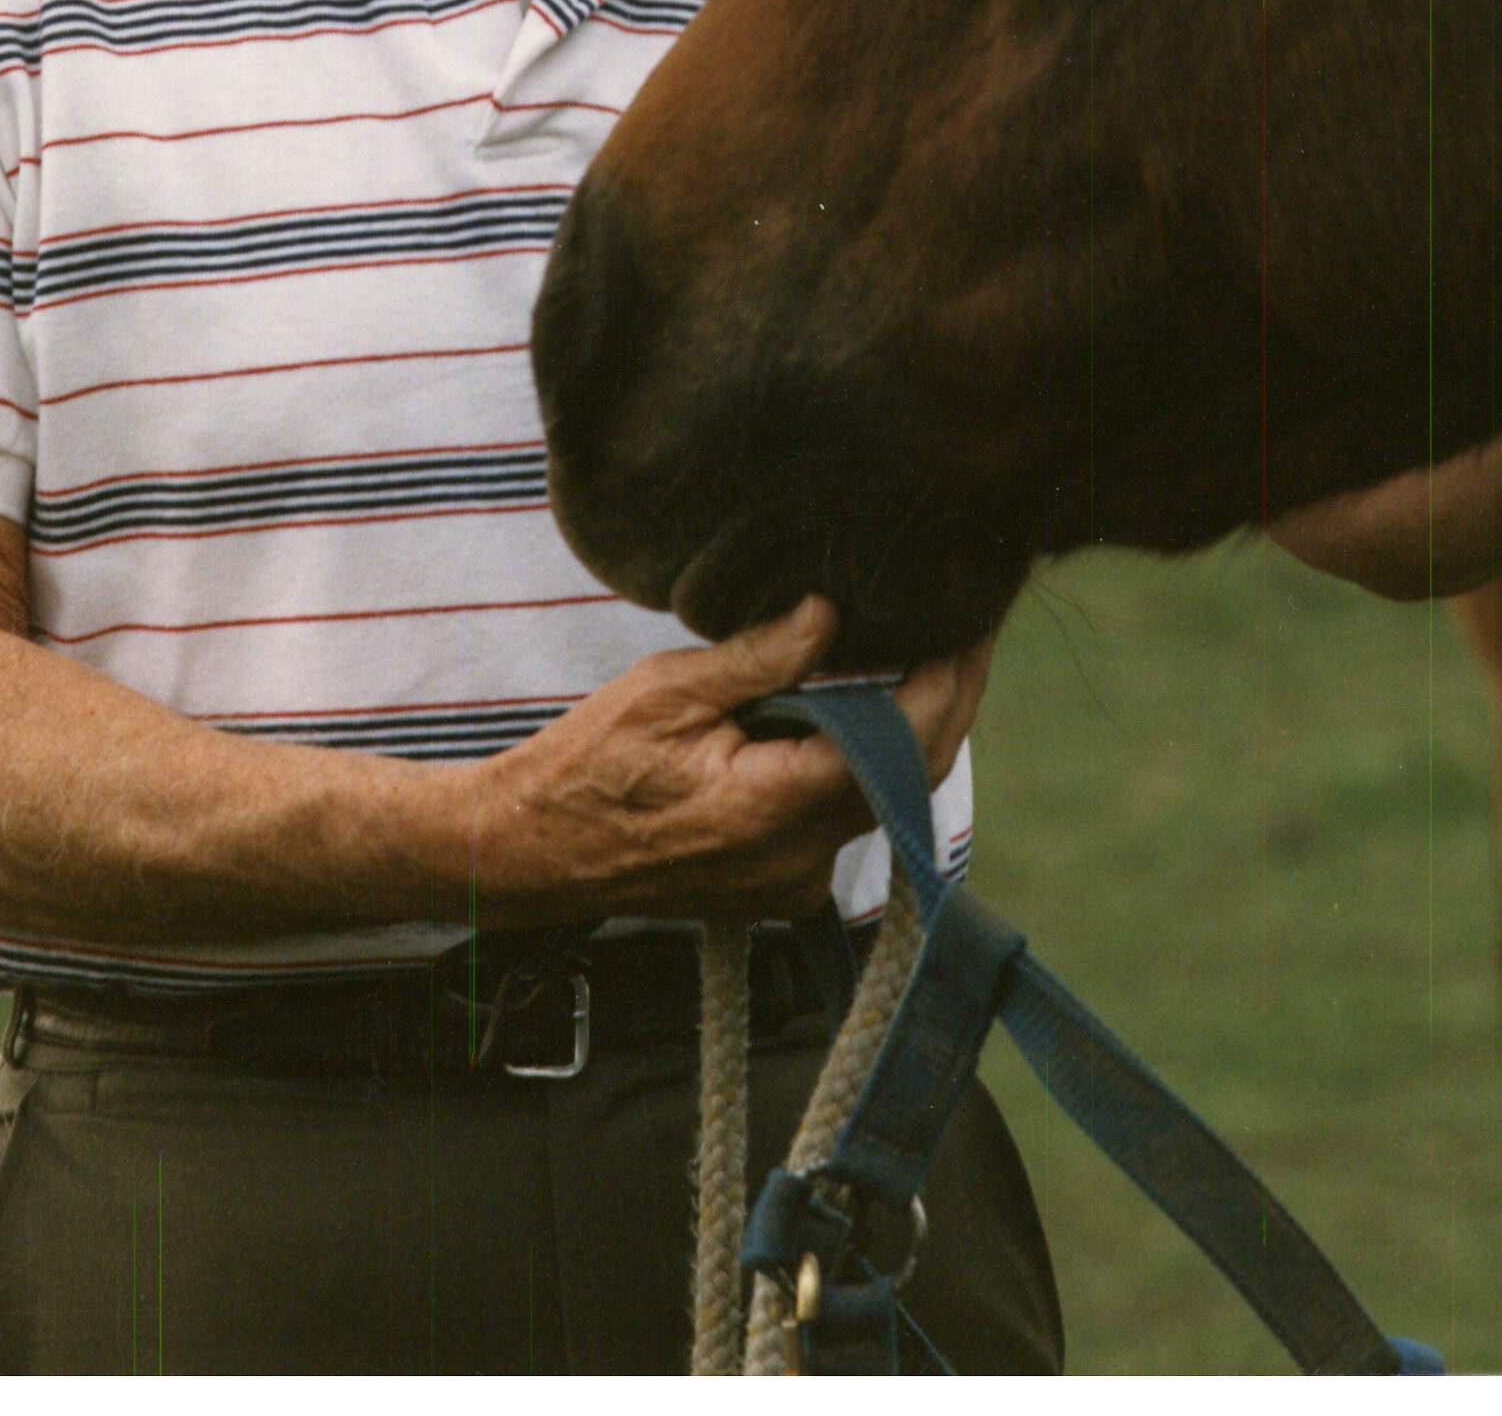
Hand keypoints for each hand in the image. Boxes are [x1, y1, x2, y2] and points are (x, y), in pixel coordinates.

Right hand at [454, 599, 993, 923]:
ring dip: (904, 731)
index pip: (902, 745)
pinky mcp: (778, 885)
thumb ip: (759, 658)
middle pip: (909, 776)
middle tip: (965, 629)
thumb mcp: (667, 692)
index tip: (971, 627)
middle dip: (945, 700)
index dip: (949, 683)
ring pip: (881, 797)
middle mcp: (798, 859)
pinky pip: (843, 817)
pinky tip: (856, 709)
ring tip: (919, 654)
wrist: (531, 852)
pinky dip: (860, 763)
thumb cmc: (585, 768)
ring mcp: (791, 881)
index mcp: (774, 808)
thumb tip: (832, 615)